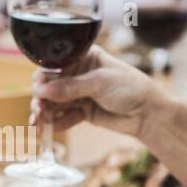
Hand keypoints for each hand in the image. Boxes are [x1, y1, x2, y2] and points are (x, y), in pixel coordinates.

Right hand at [32, 46, 167, 137]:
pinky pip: (64, 117)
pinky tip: (47, 129)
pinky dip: (55, 123)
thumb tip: (42, 91)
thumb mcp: (100, 83)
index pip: (57, 64)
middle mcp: (79, 74)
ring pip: (55, 102)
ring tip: (38, 123)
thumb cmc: (131, 88)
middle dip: (42, 98)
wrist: (148, 114)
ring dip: (45, 112)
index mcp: (85, 57)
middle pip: (52, 85)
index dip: (44, 77)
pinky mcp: (83, 112)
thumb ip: (71, 87)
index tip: (38, 90)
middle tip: (38, 109)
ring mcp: (80, 93)